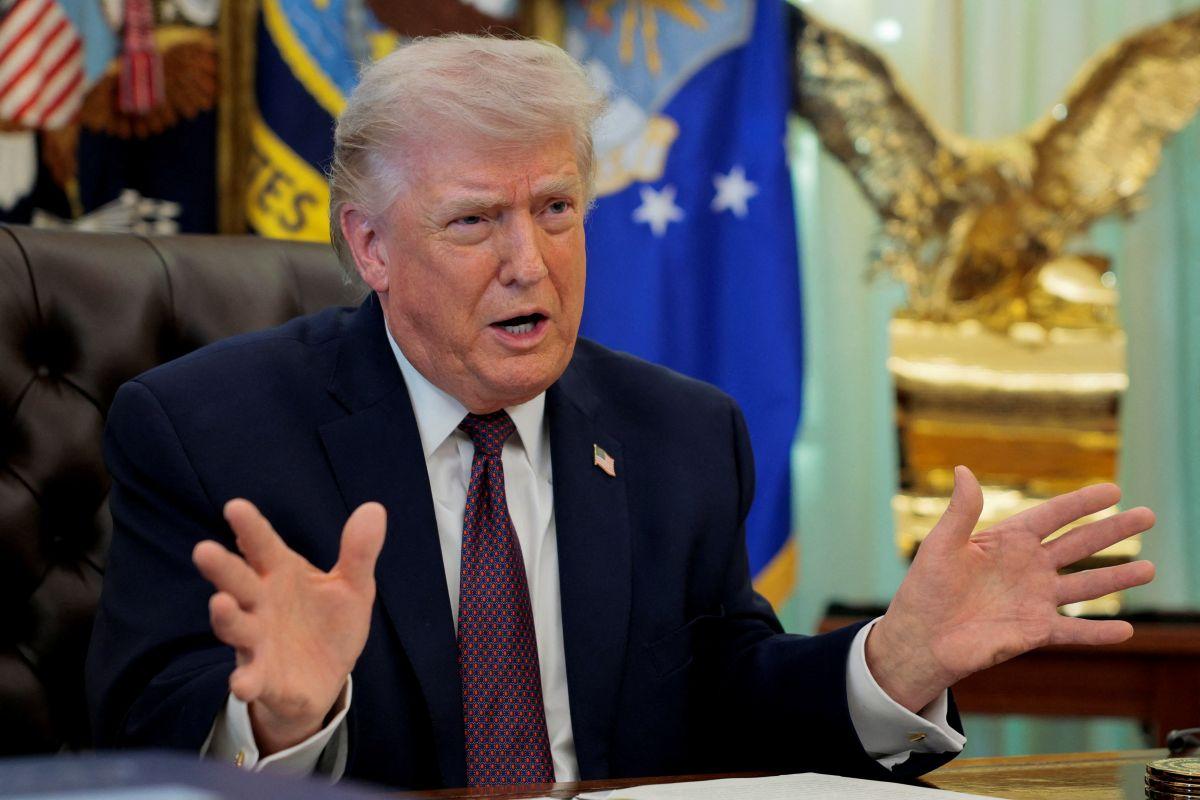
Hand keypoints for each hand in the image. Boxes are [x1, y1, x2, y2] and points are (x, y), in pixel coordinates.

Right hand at [192, 500, 385, 754]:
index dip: (250, 527)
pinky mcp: (263, 677)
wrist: (327, 677)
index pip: (263, 546)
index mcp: (281, 574)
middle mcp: (261, 604)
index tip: (235, 507)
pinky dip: (245, 681)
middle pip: (238, 581)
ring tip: (220, 603)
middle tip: (204, 550)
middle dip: (222, 567)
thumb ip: (359, 552)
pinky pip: (250, 677)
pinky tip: (241, 684)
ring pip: (235, 625)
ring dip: (226, 617)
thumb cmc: (330, 622)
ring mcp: (258, 640)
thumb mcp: (353, 586)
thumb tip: (374, 509)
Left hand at [868, 466, 1155, 712]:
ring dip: (1116, 578)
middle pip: (1079, 544)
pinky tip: (1126, 630)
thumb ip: (960, 511)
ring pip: (1085, 586)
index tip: (1114, 490)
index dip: (1082, 503)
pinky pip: (1073, 631)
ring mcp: (1034, 599)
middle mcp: (1028, 567)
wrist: (920, 637)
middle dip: (1113, 531)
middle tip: (1148, 516)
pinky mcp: (1034, 631)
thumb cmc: (925, 588)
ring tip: (1148, 568)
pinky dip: (1098, 632)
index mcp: (1008, 541)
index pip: (1053, 516)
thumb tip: (962, 469)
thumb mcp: (941, 545)